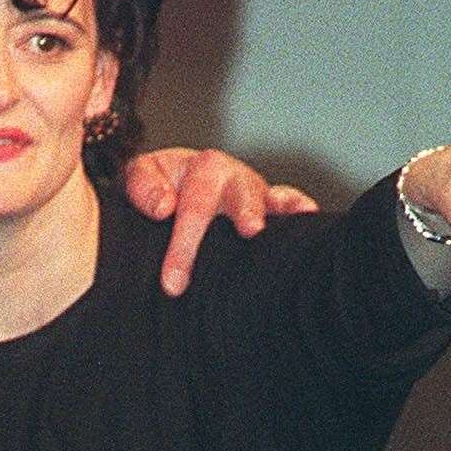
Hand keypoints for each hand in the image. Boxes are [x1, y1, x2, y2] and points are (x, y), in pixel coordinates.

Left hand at [125, 148, 318, 295]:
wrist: (173, 184)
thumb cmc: (158, 184)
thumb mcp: (140, 175)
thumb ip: (143, 186)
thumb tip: (163, 207)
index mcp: (202, 168)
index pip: (193, 207)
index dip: (184, 246)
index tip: (173, 282)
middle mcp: (233, 178)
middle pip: (240, 196)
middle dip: (245, 212)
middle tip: (250, 230)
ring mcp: (255, 192)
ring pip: (269, 199)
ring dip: (277, 213)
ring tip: (275, 230)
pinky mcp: (271, 206)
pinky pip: (289, 202)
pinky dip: (300, 207)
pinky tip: (309, 216)